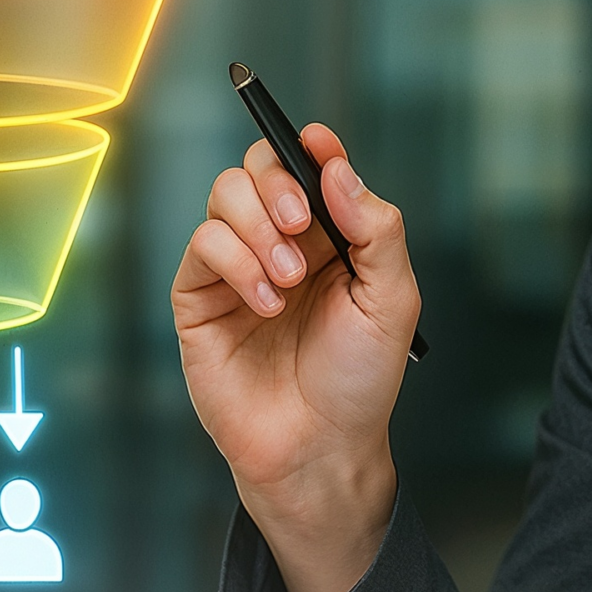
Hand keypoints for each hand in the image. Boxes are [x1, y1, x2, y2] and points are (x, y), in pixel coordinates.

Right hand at [174, 124, 421, 591]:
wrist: (318, 448)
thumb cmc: (358, 381)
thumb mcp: (392, 300)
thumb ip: (376, 229)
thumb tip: (339, 169)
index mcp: (329, 237)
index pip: (309, 167)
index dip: (311, 146)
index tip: (318, 143)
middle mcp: (279, 243)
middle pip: (257, 167)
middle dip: (278, 183)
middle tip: (301, 222)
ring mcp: (235, 268)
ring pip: (225, 196)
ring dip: (258, 228)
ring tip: (288, 281)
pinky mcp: (199, 298)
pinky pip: (202, 245)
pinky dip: (235, 262)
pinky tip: (265, 303)